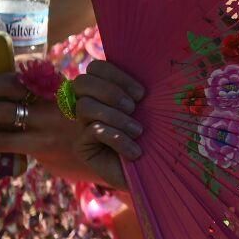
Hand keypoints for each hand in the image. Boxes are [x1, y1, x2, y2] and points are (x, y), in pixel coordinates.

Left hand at [0, 71, 93, 182]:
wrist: (122, 158)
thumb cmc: (101, 136)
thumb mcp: (85, 112)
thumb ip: (60, 105)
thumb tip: (27, 102)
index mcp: (65, 88)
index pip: (24, 76)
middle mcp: (56, 102)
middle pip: (10, 87)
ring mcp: (50, 124)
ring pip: (3, 111)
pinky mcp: (44, 147)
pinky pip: (4, 141)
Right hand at [70, 60, 145, 190]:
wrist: (153, 172)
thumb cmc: (155, 135)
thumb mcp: (151, 108)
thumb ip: (140, 90)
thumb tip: (149, 67)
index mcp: (106, 88)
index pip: (96, 67)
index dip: (116, 75)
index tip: (141, 93)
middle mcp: (90, 103)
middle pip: (82, 82)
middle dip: (110, 92)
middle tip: (134, 107)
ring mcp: (83, 124)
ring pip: (85, 106)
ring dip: (115, 116)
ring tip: (138, 131)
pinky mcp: (82, 146)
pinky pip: (93, 131)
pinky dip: (117, 138)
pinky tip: (134, 150)